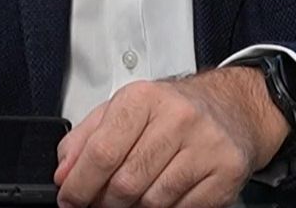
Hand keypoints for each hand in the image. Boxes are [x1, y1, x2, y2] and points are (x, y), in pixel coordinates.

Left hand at [54, 68, 289, 207]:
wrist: (231, 108)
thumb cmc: (172, 110)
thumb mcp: (123, 110)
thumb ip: (86, 138)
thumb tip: (64, 173)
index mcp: (144, 98)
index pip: (103, 151)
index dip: (80, 184)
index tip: (70, 199)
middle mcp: (178, 118)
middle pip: (126, 182)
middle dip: (105, 202)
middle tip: (99, 203)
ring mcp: (206, 145)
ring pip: (153, 201)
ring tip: (131, 199)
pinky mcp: (226, 171)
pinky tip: (161, 197)